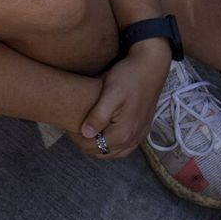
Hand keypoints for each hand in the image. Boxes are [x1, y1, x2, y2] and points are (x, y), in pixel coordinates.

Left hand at [77, 39, 169, 158]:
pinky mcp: (142, 130)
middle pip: (101, 153)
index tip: (69, 125)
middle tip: (76, 127)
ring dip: (99, 146)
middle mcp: (133, 139)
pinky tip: (104, 132)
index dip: (76, 138)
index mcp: (123, 133)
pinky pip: (124, 148)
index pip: (91, 147)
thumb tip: (86, 134)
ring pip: (113, 153)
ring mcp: (139, 136)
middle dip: (86, 143)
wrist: (150, 66)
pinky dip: (112, 144)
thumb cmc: (128, 77)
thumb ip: (98, 116)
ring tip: (89, 129)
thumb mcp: (110, 93)